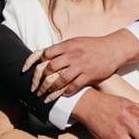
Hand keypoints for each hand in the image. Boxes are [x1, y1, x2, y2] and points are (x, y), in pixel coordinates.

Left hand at [24, 29, 138, 100]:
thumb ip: (61, 49)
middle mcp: (72, 55)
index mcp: (67, 45)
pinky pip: (73, 87)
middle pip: (49, 69)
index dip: (33, 63)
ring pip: (60, 80)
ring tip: (44, 97)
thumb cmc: (92, 46)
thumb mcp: (75, 42)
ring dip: (50, 90)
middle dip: (39, 81)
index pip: (45, 54)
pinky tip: (61, 96)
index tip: (26, 71)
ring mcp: (80, 66)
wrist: (113, 49)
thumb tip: (44, 55)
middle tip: (34, 89)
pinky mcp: (88, 75)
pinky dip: (65, 92)